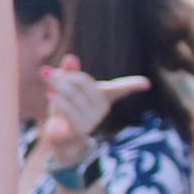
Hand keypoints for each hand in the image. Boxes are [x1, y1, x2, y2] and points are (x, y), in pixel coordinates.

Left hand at [31, 59, 144, 176]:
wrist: (58, 135)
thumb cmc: (65, 108)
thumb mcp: (65, 88)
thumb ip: (69, 73)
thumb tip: (70, 58)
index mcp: (103, 96)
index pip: (121, 89)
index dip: (133, 85)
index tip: (146, 83)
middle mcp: (102, 108)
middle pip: (83, 83)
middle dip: (64, 77)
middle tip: (48, 72)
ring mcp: (94, 120)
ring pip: (73, 95)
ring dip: (57, 88)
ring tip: (48, 87)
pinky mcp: (81, 129)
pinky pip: (69, 109)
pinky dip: (58, 100)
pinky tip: (51, 95)